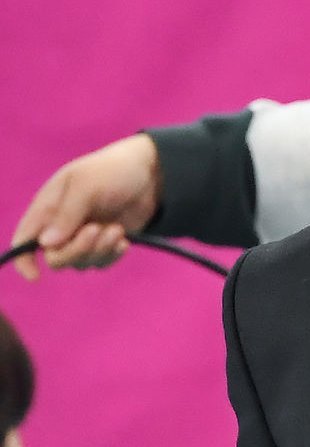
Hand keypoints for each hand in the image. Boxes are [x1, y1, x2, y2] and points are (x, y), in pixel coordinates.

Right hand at [10, 134, 162, 279]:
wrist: (149, 175)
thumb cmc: (112, 171)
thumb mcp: (87, 185)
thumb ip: (67, 214)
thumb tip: (45, 244)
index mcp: (47, 207)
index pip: (24, 238)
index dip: (23, 259)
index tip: (35, 276)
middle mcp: (61, 225)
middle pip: (56, 258)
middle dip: (76, 250)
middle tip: (96, 230)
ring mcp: (82, 237)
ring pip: (80, 263)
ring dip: (99, 250)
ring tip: (116, 229)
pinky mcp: (103, 244)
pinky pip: (100, 263)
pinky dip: (112, 255)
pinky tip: (123, 240)